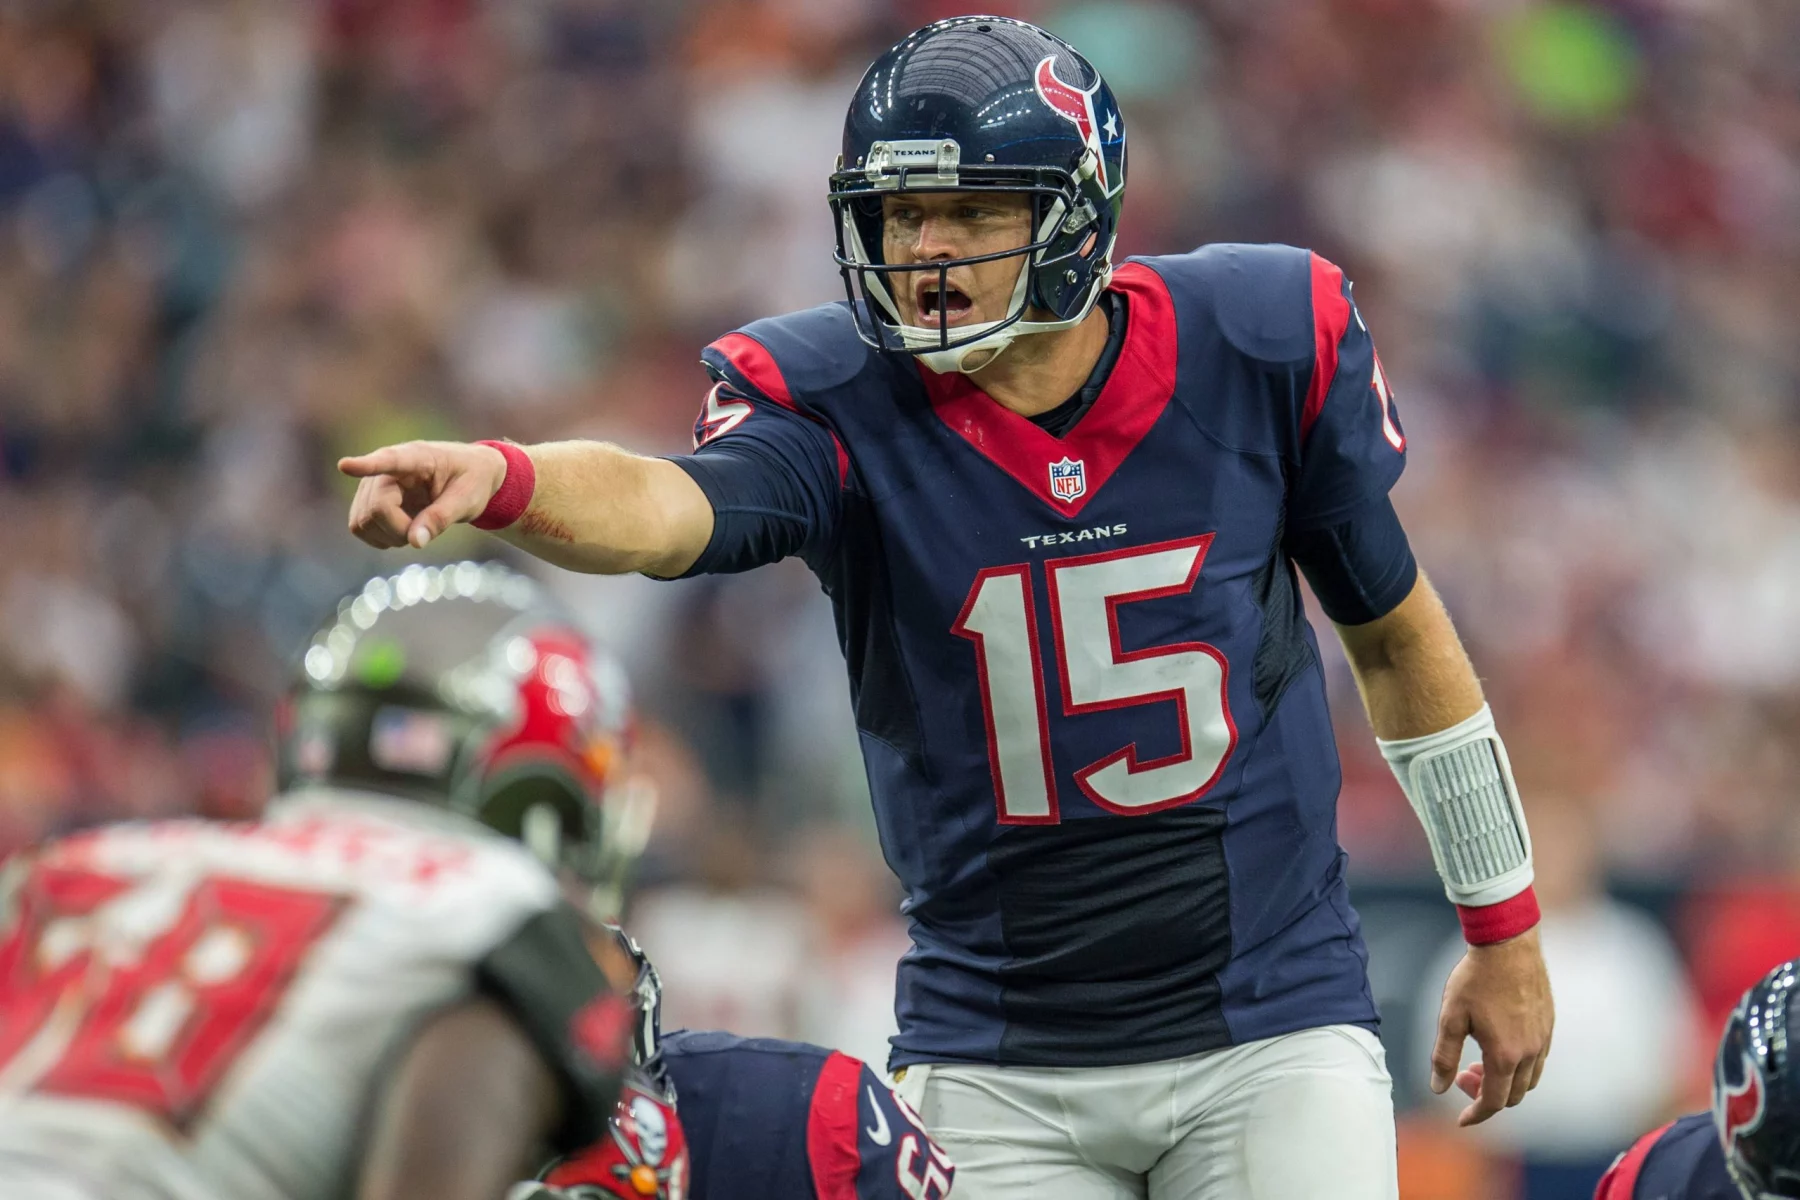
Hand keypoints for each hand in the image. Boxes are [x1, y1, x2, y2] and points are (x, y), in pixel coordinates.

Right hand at [340, 441, 508, 549]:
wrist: (470, 475)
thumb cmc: (472, 481)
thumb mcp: (468, 500)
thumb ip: (441, 519)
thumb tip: (415, 542)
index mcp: (417, 458)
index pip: (389, 461)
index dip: (366, 465)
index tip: (345, 466)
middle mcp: (387, 469)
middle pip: (376, 508)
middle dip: (398, 530)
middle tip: (426, 529)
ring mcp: (373, 484)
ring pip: (362, 521)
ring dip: (388, 536)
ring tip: (416, 528)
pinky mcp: (368, 499)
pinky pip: (359, 527)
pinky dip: (380, 537)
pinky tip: (402, 529)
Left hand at [1429, 925, 1553, 1126]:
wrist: (1509, 945)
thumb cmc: (1476, 979)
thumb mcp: (1450, 1017)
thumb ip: (1444, 1056)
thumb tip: (1438, 1088)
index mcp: (1505, 1055)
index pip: (1494, 1101)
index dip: (1477, 1114)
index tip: (1462, 1120)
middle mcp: (1530, 1052)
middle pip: (1514, 1095)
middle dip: (1487, 1096)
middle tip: (1462, 1076)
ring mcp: (1543, 1039)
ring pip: (1529, 1080)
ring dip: (1505, 1082)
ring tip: (1479, 1063)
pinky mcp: (1549, 1025)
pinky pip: (1539, 1060)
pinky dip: (1519, 1066)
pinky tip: (1500, 1046)